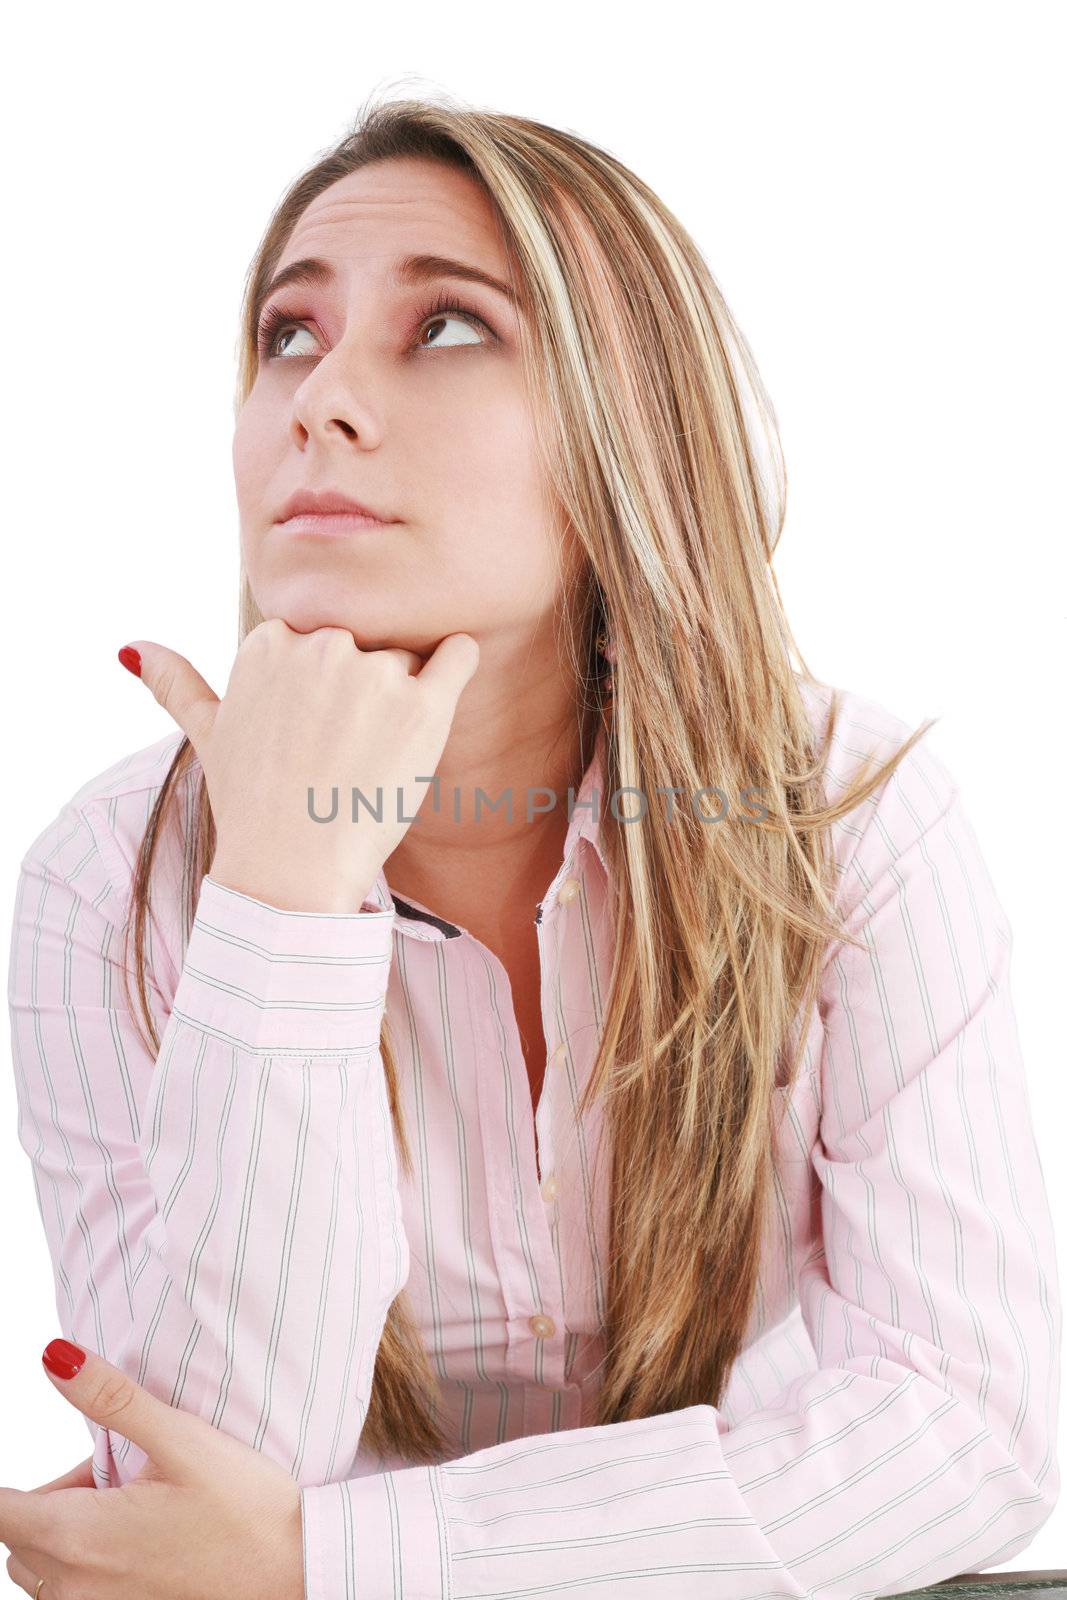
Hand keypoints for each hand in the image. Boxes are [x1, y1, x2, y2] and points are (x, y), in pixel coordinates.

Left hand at [0, 1340, 303, 1599]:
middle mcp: (75, 1588)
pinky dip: (89, 1563)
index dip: (15, 1486)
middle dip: (53, 1499)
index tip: (78, 1461)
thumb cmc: (246, 1506)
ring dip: (68, 1534)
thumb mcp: (181, 1439)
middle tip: (118, 1472)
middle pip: (20, 1536)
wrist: (296, 1570)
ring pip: (44, 1570)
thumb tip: (54, 1356)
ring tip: (134, 1504)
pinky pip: (74, 1593)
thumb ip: (110, 1399)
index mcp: (80, 1537)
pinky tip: (145, 1539)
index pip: (0, 1510)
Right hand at [122, 618, 480, 910]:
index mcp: (270, 641)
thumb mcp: (208, 736)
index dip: (326, 683)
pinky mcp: (424, 707)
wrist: (292, 873)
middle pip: (366, 640)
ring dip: (404, 693)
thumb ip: (177, 683)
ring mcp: (374, 674)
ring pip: (409, 654)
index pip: (323, 634)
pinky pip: (460, 653)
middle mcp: (321, 645)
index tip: (315, 731)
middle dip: (363, 687)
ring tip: (376, 754)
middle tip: (346, 750)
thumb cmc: (252, 806)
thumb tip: (133, 647)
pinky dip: (458, 663)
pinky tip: (443, 692)